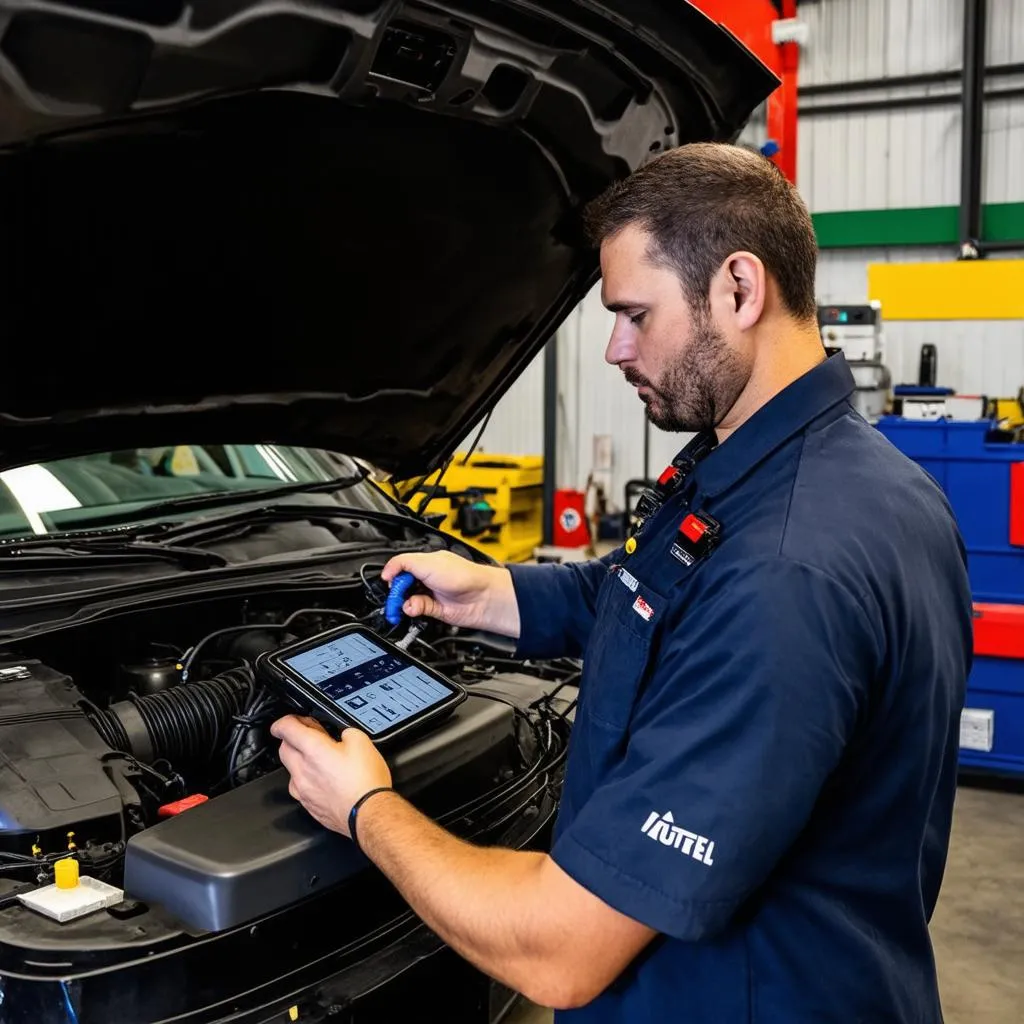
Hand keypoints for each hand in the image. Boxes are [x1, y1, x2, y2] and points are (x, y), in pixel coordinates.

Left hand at [270, 715, 391, 836]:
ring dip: (299, 761)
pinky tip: (325, 779)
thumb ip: (345, 732)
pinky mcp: (308, 806)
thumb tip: (342, 735)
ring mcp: (303, 791)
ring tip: (320, 760)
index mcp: (313, 750)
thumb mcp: (362, 740)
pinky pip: (300, 788)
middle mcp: (302, 770)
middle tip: (310, 737)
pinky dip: (307, 780)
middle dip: (293, 740)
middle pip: (284, 749)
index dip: (285, 720)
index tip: (289, 720)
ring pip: (290, 770)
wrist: (369, 812)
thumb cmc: (366, 781)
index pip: (285, 728)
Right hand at [382, 551, 519, 637]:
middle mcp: (428, 577)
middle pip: (401, 584)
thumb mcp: (428, 563)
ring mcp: (431, 594)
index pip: (401, 566)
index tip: (388, 582)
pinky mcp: (435, 609)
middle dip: (395, 591)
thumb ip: (405, 565)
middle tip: (393, 596)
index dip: (392, 574)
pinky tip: (412, 608)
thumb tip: (387, 573)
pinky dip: (411, 610)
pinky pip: (416, 610)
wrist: (481, 597)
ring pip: (407, 599)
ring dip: (402, 602)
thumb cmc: (463, 575)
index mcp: (426, 562)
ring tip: (404, 603)